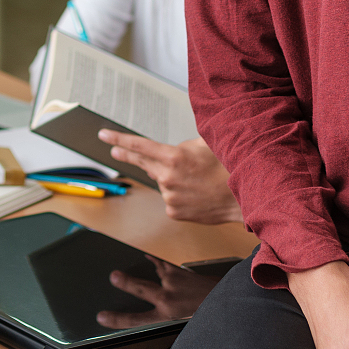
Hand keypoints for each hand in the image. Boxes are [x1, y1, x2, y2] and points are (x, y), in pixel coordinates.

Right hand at [96, 257, 223, 328]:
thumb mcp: (181, 318)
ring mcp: (172, 281)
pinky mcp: (177, 270)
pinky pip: (160, 265)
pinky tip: (146, 258)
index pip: (136, 319)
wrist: (224, 297)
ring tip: (120, 274)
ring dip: (143, 274)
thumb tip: (149, 301)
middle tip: (113, 276)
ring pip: (151, 275)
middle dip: (126, 282)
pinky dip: (154, 263)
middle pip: (141, 289)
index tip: (102, 317)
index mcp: (167, 313)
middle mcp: (168, 297)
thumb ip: (164, 311)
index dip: (117, 319)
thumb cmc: (204, 311)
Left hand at [101, 131, 242, 225]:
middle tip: (115, 150)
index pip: (139, 146)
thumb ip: (185, 142)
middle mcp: (168, 178)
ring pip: (161, 181)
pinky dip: (177, 193)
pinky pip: (170, 198)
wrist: (244, 198)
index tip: (104, 136)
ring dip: (170, 177)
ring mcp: (169, 197)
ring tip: (195, 178)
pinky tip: (194, 192)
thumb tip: (174, 143)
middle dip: (131, 156)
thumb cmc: (228, 168)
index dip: (119, 140)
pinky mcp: (173, 212)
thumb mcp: (206, 143)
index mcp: (174, 157)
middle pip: (144, 164)